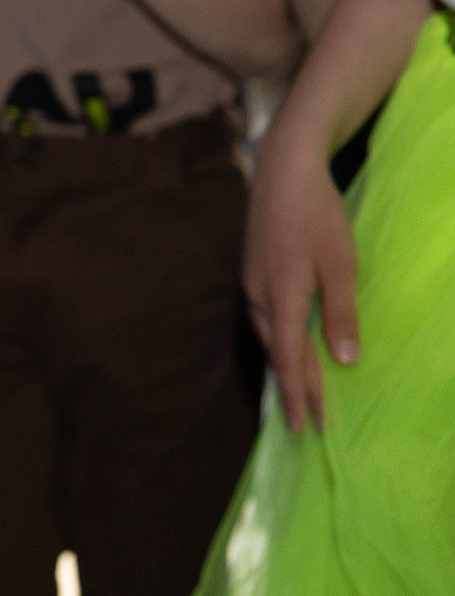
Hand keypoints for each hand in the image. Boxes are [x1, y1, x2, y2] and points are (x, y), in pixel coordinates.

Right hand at [245, 123, 359, 430]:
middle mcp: (259, 294)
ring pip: (269, 334)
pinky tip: (289, 342)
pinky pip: (266, 317)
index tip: (304, 426)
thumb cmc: (318, 215)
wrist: (282, 169)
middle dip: (293, 387)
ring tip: (300, 389)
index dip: (299, 394)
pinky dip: (279, 340)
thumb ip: (340, 314)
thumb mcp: (341, 265)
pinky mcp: (253, 269)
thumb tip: (343, 361)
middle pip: (276, 351)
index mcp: (281, 296)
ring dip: (285, 364)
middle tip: (305, 421)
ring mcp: (252, 280)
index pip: (289, 358)